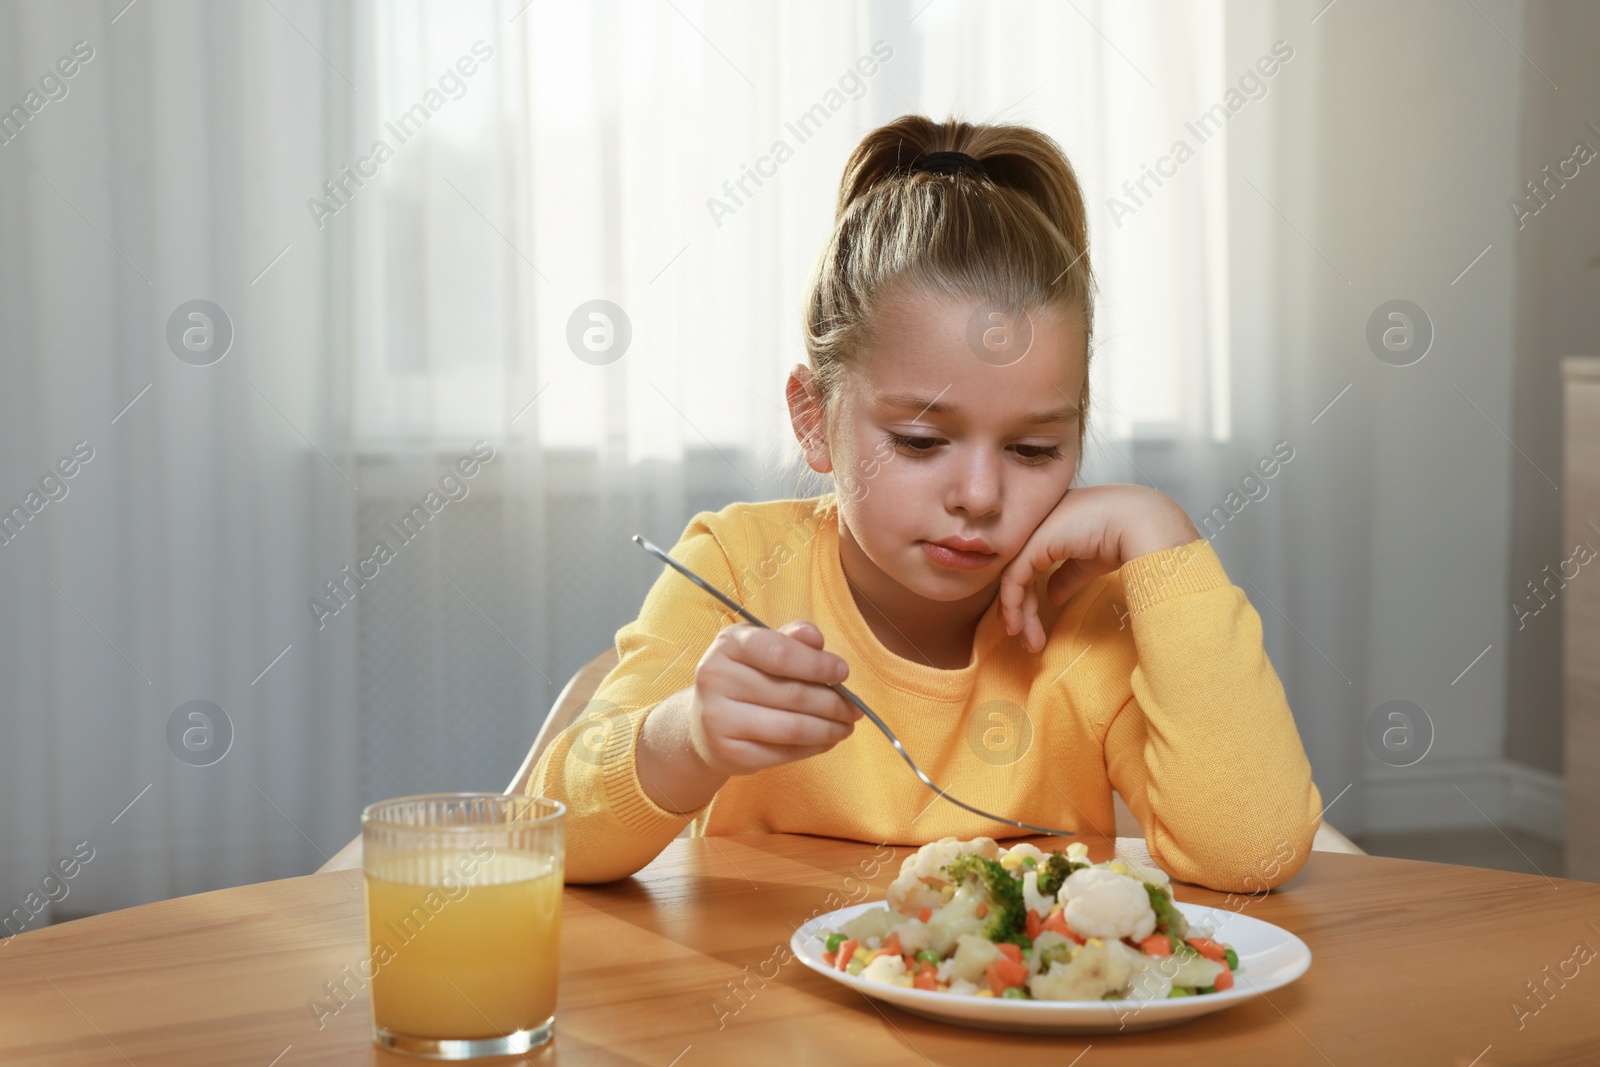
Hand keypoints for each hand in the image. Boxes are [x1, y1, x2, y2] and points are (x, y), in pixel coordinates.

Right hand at [688, 619, 861, 774]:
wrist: (704, 722)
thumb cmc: (745, 678)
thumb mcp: (763, 648)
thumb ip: (792, 639)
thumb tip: (816, 638)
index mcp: (729, 644)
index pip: (779, 653)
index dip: (817, 665)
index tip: (843, 673)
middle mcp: (716, 679)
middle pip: (792, 694)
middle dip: (833, 703)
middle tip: (855, 707)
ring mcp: (718, 718)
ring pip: (791, 727)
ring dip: (829, 728)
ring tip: (846, 725)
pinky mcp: (729, 752)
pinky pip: (784, 753)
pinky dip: (814, 747)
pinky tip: (827, 739)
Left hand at [997, 484, 1199, 652]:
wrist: (1141, 525)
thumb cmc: (1128, 536)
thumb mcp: (1091, 561)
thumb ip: (1069, 576)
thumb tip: (1052, 597)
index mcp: (1054, 519)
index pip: (1031, 559)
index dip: (1027, 592)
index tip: (1029, 623)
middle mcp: (1040, 521)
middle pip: (1020, 569)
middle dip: (1021, 608)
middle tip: (1026, 639)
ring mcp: (1035, 530)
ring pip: (1015, 577)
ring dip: (1018, 613)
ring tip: (1028, 643)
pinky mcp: (1033, 543)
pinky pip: (1014, 578)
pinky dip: (1013, 605)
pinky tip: (1018, 626)